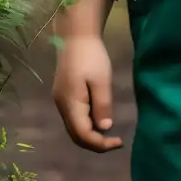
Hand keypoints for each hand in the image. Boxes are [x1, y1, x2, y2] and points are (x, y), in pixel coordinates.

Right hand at [54, 0, 122, 152]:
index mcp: (70, 103)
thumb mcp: (102, 80)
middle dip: (95, 143)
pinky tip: (99, 120)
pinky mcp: (64, 96)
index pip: (83, 134)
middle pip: (76, 135)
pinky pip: (74, 118)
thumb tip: (105, 129)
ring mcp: (61, 101)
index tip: (119, 141)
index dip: (100, 144)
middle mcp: (62, 106)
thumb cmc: (91, 56)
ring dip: (91, 135)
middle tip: (116, 141)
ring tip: (110, 134)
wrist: (76, 36)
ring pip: (74, 128)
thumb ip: (102, 106)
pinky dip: (86, 125)